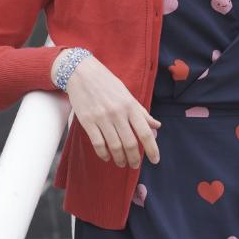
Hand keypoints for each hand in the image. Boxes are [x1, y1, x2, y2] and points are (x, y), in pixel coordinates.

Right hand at [55, 50, 160, 167]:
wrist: (82, 73)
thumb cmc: (107, 83)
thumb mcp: (128, 95)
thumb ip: (142, 112)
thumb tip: (157, 126)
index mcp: (130, 106)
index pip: (145, 133)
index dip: (152, 149)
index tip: (155, 161)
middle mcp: (118, 113)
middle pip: (130, 143)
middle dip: (134, 159)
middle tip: (135, 165)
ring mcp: (102, 118)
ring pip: (114, 146)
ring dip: (120, 159)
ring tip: (122, 163)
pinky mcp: (87, 121)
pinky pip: (98, 143)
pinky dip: (104, 154)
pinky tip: (107, 157)